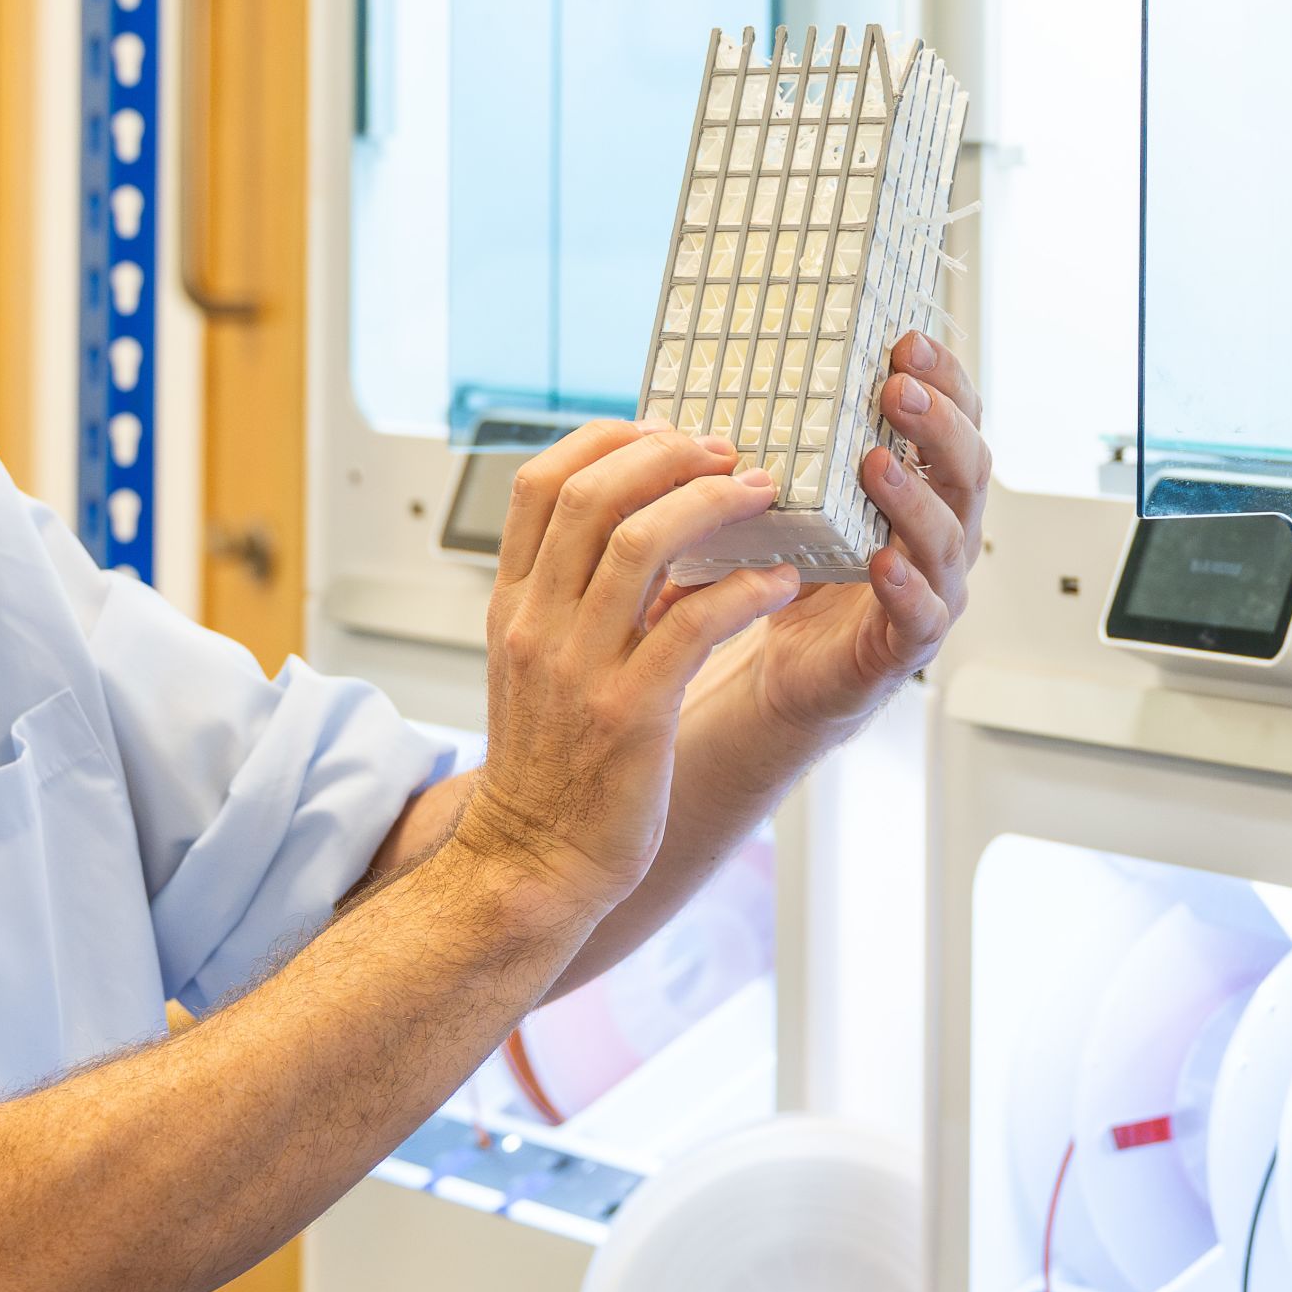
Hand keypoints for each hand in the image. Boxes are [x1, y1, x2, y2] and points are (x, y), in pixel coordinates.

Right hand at [467, 423, 802, 926]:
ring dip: (714, 505)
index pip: (540, 483)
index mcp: (512, 604)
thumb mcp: (540, 662)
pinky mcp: (630, 714)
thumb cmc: (553, 764)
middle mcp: (536, 624)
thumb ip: (574, 594)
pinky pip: (694, 624)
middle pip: (593, 494)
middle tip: (728, 452)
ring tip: (763, 496)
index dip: (607, 439)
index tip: (663, 430)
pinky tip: (779, 582)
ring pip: (641, 543)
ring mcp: (579, 668)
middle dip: (669, 455)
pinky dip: (745, 590)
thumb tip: (644, 525)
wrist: (534, 860)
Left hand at [746, 331, 990, 736]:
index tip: (908, 343)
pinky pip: (922, 614)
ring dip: (915, 498)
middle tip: (899, 390)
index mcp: (926, 485)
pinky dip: (906, 587)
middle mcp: (943, 531)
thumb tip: (740, 369)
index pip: (956, 421)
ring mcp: (935, 587)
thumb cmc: (802, 571)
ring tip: (877, 464)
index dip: (943, 380)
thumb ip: (792, 444)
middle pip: (966, 469)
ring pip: (948, 538)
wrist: (790, 669)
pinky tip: (884, 562)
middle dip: (938, 425)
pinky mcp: (909, 643)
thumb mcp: (799, 496)